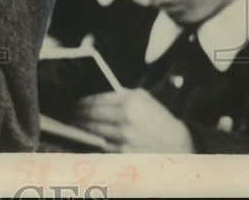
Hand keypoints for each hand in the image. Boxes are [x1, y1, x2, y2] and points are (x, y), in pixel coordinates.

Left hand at [73, 90, 194, 152]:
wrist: (178, 146)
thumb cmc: (159, 120)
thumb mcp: (144, 99)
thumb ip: (121, 95)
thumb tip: (95, 95)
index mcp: (130, 101)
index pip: (96, 99)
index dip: (82, 101)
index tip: (74, 101)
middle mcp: (125, 118)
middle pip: (91, 114)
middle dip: (77, 113)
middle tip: (69, 111)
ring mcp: (123, 137)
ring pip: (92, 130)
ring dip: (80, 126)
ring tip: (74, 122)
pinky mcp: (123, 152)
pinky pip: (99, 144)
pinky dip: (90, 140)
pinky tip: (85, 136)